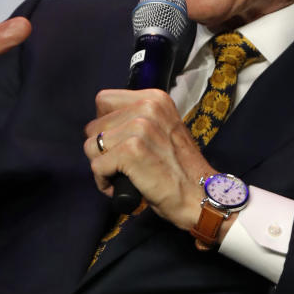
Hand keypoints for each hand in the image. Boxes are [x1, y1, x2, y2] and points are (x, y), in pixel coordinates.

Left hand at [83, 88, 212, 232]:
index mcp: (154, 98)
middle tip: (122, 165)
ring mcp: (140, 127)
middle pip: (94, 125)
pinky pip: (97, 166)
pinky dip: (104, 182)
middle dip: (102, 148)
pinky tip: (122, 187)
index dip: (105, 124)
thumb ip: (137, 119)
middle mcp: (147, 106)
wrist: (201, 195)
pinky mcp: (132, 150)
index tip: (118, 142)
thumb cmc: (179, 168)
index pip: (104, 100)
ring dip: (102, 166)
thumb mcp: (163, 128)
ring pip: (92, 146)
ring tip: (122, 175)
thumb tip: (101, 126)